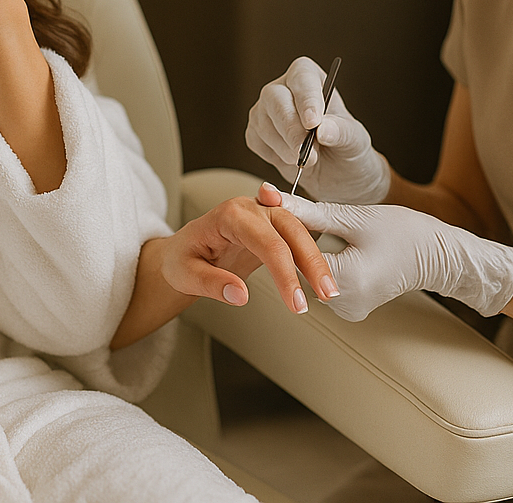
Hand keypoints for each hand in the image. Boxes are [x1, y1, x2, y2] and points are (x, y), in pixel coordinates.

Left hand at [159, 190, 341, 310]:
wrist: (182, 251)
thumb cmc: (181, 259)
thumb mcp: (184, 274)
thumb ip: (211, 283)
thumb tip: (240, 295)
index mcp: (229, 216)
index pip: (267, 243)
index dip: (285, 274)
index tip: (297, 303)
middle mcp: (250, 209)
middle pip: (291, 230)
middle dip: (312, 263)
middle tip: (327, 295)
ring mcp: (263, 214)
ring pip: (300, 230)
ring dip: (317, 259)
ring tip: (330, 291)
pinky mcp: (271, 227)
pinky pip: (297, 235)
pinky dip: (312, 254)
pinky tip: (322, 276)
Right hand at [246, 57, 390, 203]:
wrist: (335, 171)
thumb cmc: (345, 145)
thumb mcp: (354, 139)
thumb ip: (341, 131)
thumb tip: (323, 130)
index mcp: (309, 78)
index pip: (302, 78)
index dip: (306, 99)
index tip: (313, 123)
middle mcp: (283, 88)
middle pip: (276, 98)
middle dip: (291, 129)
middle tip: (306, 153)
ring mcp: (265, 110)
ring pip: (264, 123)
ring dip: (286, 147)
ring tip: (310, 160)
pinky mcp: (255, 132)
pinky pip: (257, 142)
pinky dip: (276, 156)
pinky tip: (292, 159)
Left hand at [258, 184, 512, 321]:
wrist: (437, 256)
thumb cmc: (403, 231)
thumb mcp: (353, 216)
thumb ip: (308, 211)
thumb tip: (268, 197)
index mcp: (345, 280)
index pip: (291, 256)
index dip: (276, 229)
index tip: (264, 208)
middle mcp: (343, 303)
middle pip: (297, 268)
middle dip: (287, 240)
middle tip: (275, 212)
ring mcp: (346, 310)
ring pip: (307, 275)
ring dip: (301, 252)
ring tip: (295, 225)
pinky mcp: (349, 309)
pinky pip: (321, 283)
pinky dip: (317, 262)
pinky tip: (319, 243)